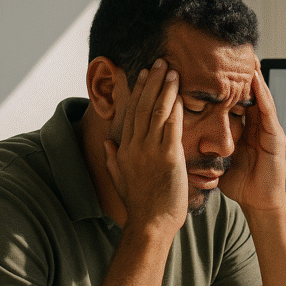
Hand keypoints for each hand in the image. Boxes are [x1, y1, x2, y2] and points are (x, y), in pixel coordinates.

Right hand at [104, 59, 188, 235]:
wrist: (151, 223)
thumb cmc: (140, 204)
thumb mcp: (119, 178)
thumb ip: (112, 158)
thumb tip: (107, 142)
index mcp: (123, 149)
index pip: (130, 112)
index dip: (137, 91)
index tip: (142, 75)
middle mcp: (134, 145)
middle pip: (141, 106)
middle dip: (150, 82)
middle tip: (158, 62)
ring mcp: (149, 150)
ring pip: (155, 110)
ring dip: (163, 88)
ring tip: (171, 70)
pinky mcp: (167, 156)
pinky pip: (170, 125)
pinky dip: (174, 106)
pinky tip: (179, 92)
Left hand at [218, 58, 285, 212]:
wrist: (259, 203)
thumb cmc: (240, 184)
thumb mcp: (219, 158)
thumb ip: (206, 146)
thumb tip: (181, 138)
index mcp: (244, 128)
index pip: (234, 99)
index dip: (225, 82)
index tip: (212, 62)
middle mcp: (257, 125)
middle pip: (249, 92)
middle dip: (242, 72)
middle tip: (232, 48)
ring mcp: (268, 129)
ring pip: (260, 96)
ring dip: (254, 76)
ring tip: (246, 56)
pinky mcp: (275, 137)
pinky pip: (268, 111)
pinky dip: (262, 94)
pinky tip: (255, 80)